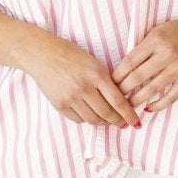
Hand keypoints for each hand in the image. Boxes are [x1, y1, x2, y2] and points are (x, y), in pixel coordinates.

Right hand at [26, 33, 143, 127]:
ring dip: (103, 122)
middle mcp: (84, 88)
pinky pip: (79, 119)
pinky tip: (91, 115)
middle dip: (118, 121)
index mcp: (96, 74)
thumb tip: (121, 102)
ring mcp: (71, 98)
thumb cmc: (70, 55)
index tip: (135, 122)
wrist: (41, 54)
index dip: (129, 115)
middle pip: (107, 113)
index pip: (118, 101)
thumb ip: (106, 81)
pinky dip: (87, 120)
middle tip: (123, 123)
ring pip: (93, 119)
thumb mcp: (93, 63)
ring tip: (108, 120)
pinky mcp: (60, 105)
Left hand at [112, 12, 177, 114]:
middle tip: (114, 99)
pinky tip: (149, 108)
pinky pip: (171, 96)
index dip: (117, 75)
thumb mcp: (158, 31)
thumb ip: (144, 47)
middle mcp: (166, 54)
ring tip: (127, 107)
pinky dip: (158, 105)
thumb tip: (125, 68)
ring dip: (136, 100)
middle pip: (137, 77)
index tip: (109, 84)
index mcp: (156, 40)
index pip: (130, 61)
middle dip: (122, 90)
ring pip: (151, 89)